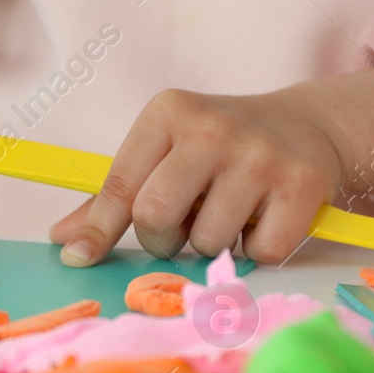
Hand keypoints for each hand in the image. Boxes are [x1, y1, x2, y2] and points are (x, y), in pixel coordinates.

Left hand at [49, 65, 373, 265]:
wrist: (309, 125)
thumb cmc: (221, 147)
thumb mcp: (168, 151)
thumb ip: (118, 195)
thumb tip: (65, 240)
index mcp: (169, 113)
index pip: (121, 183)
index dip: (98, 229)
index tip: (78, 259)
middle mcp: (212, 128)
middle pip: (155, 216)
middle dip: (163, 239)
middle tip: (182, 228)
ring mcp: (259, 155)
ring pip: (208, 240)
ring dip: (213, 245)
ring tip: (228, 216)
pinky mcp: (301, 184)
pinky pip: (261, 251)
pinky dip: (258, 251)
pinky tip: (264, 220)